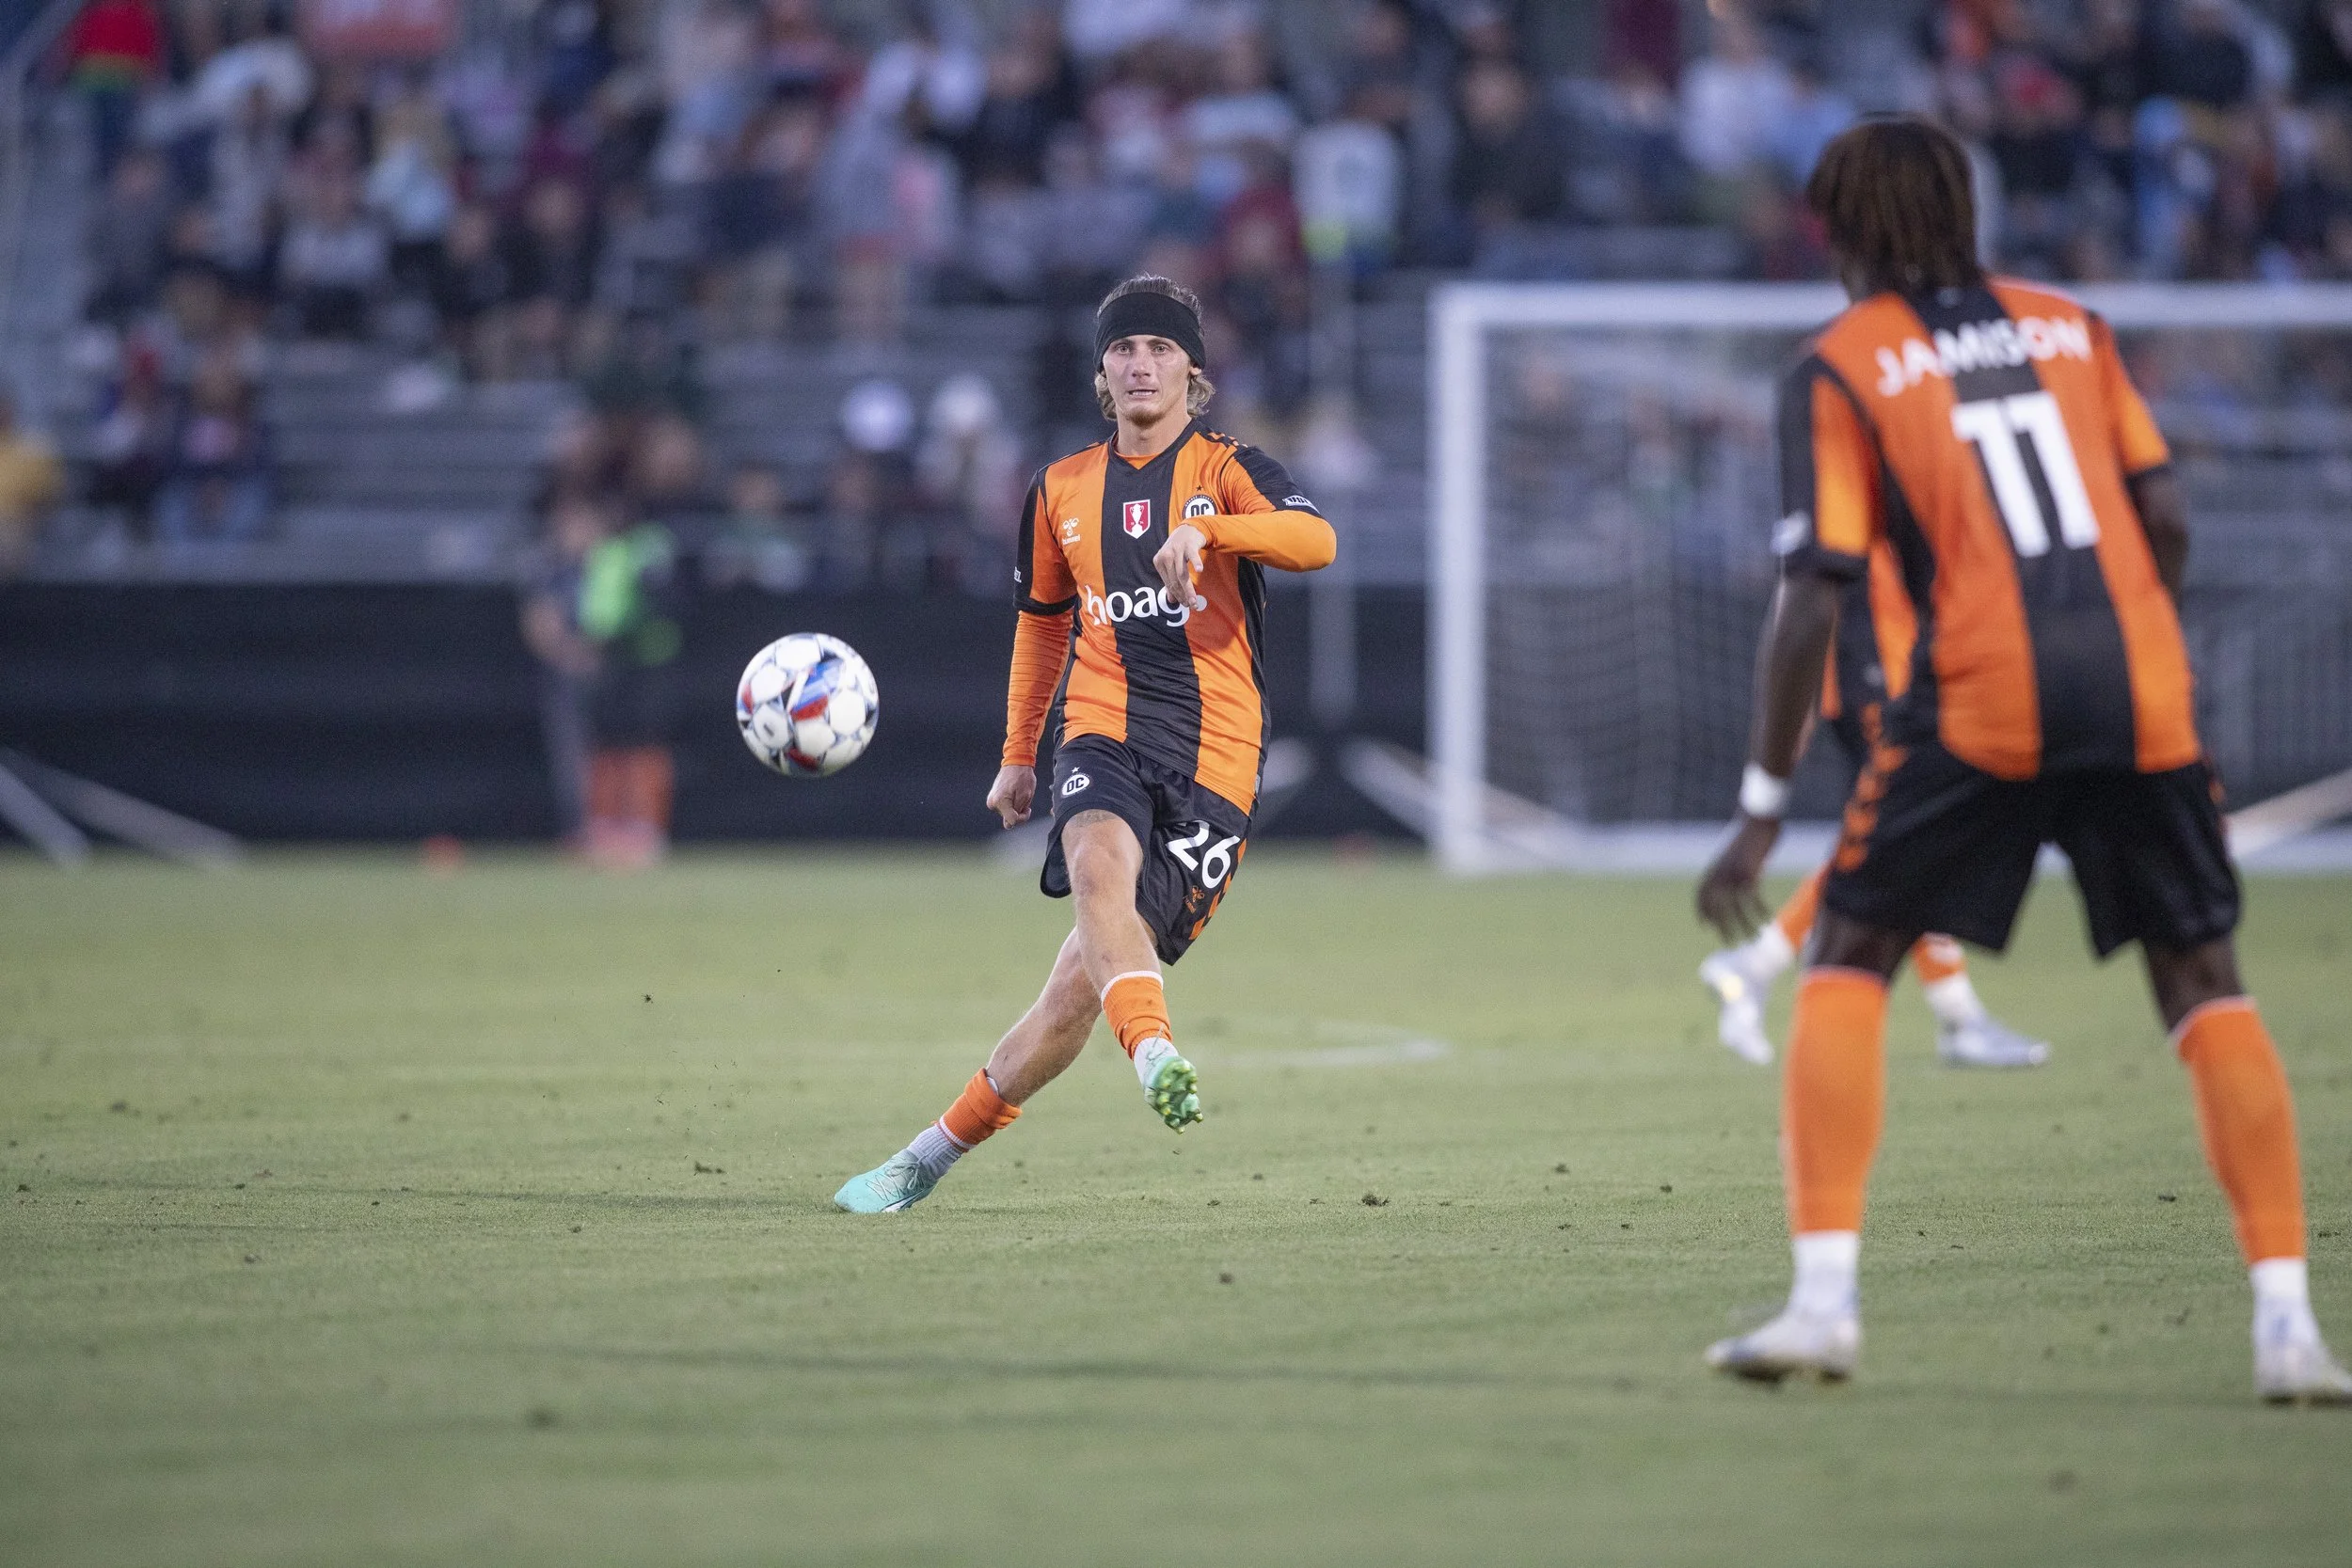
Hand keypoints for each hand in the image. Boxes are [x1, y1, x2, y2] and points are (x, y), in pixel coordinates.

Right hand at [986, 765, 1035, 828]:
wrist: (1016, 763)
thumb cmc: (1023, 777)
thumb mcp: (1025, 796)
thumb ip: (1018, 812)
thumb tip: (1010, 824)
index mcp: (1000, 802)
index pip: (1012, 822)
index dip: (1022, 817)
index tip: (1027, 808)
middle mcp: (992, 803)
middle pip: (1009, 819)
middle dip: (1019, 812)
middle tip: (1024, 799)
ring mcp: (991, 801)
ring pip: (1007, 814)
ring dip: (1016, 808)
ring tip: (1019, 795)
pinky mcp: (993, 799)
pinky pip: (1005, 809)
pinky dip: (1012, 805)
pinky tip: (1014, 795)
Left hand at [1152, 523, 1208, 611]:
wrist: (1188, 529)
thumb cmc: (1179, 549)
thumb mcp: (1171, 564)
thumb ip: (1170, 581)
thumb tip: (1171, 601)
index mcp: (1159, 561)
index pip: (1169, 583)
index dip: (1177, 595)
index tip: (1185, 605)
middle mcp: (1166, 556)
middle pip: (1175, 580)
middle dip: (1183, 595)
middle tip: (1191, 605)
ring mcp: (1177, 549)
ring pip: (1182, 573)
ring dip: (1189, 589)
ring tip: (1194, 600)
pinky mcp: (1188, 545)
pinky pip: (1192, 555)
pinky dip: (1196, 562)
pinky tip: (1199, 570)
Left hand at [1696, 813, 1782, 941]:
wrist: (1756, 819)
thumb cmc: (1748, 836)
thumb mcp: (1733, 856)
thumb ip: (1730, 870)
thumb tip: (1738, 886)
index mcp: (1713, 869)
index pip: (1701, 896)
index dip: (1703, 912)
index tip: (1706, 926)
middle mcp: (1719, 875)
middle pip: (1717, 909)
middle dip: (1724, 928)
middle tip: (1731, 944)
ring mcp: (1733, 875)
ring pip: (1736, 909)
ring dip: (1745, 926)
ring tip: (1753, 938)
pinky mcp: (1749, 873)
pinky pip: (1753, 899)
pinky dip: (1760, 911)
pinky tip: (1768, 920)